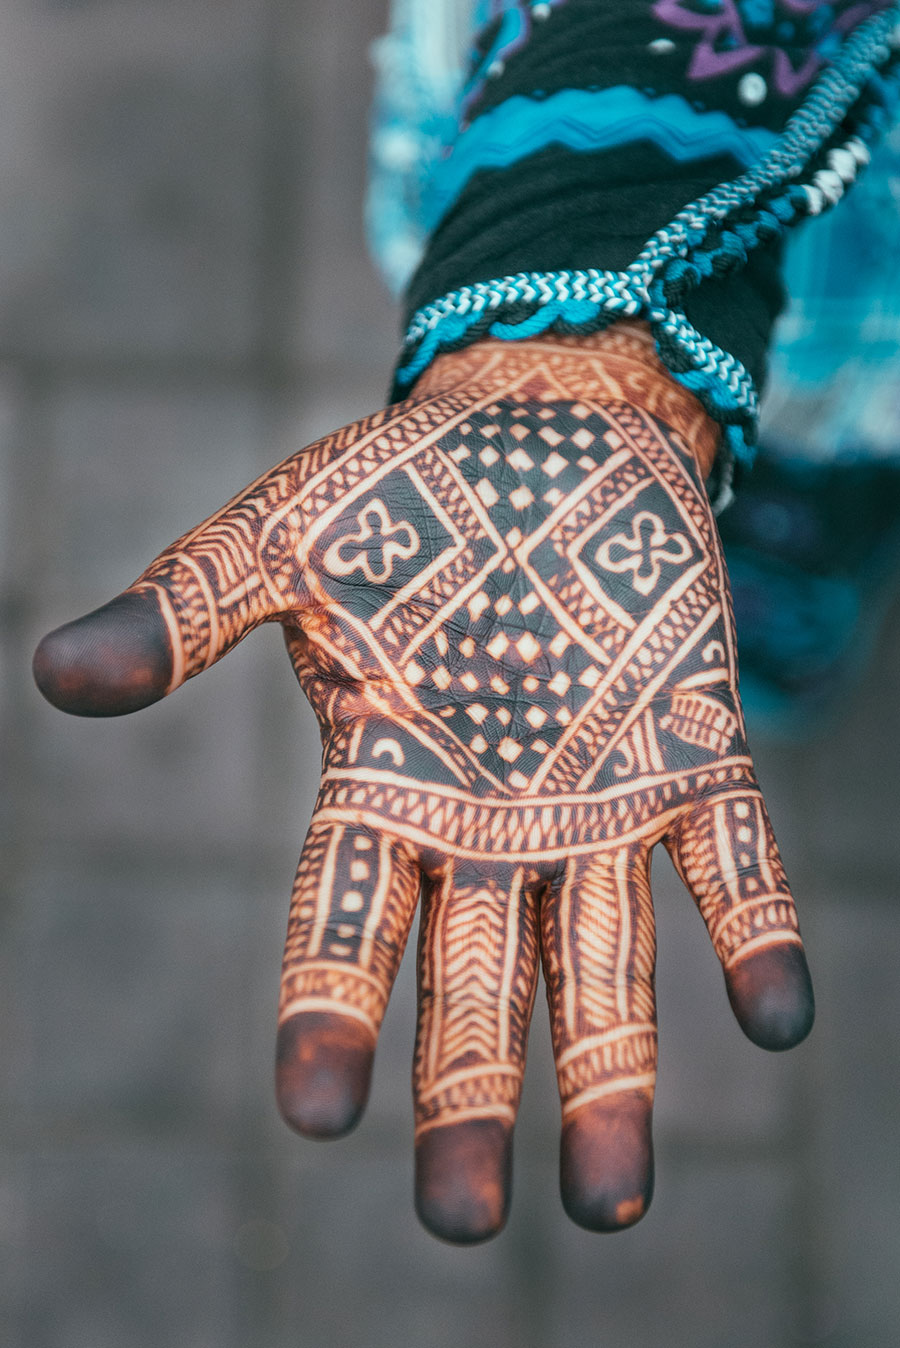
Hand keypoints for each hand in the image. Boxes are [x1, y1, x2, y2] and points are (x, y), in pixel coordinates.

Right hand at [33, 326, 812, 1242]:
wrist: (549, 429)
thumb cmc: (407, 493)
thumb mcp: (281, 541)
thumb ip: (187, 609)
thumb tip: (54, 674)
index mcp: (385, 786)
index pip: (345, 924)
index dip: (329, 1013)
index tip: (317, 1109)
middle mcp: (491, 823)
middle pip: (474, 987)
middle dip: (468, 1099)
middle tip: (462, 1218)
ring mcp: (598, 797)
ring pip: (602, 964)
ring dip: (610, 1077)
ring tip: (609, 1203)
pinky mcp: (694, 752)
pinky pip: (732, 862)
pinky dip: (753, 935)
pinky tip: (775, 1018)